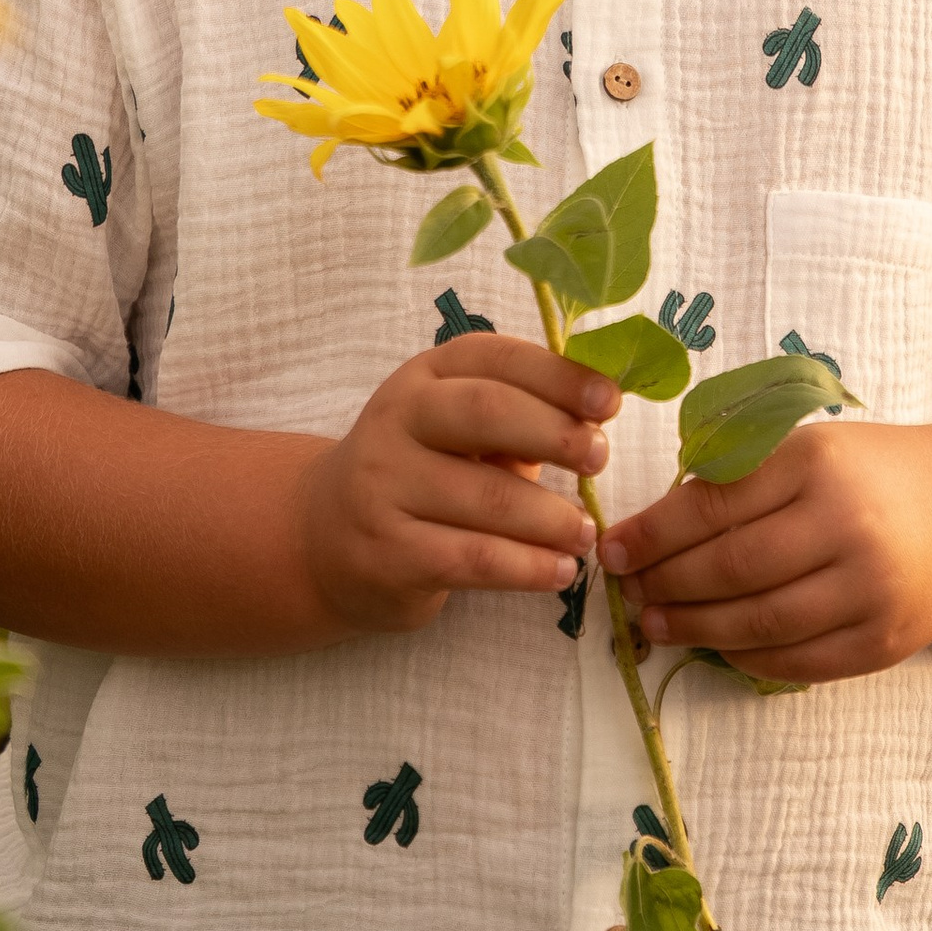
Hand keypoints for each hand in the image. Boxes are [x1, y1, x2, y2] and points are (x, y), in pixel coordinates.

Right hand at [298, 330, 618, 636]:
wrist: (322, 537)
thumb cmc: (419, 473)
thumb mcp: (455, 430)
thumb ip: (516, 418)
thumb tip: (596, 423)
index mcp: (423, 376)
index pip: (495, 358)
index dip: (558, 375)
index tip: (609, 402)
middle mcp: (396, 419)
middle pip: (487, 412)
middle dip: (556, 434)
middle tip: (600, 460)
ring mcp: (384, 486)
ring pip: (488, 498)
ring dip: (553, 519)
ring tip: (586, 533)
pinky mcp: (388, 552)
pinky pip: (475, 559)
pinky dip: (529, 568)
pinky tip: (560, 572)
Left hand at [598, 419, 931, 685]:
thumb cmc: (869, 475)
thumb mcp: (809, 449)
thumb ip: (739, 478)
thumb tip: (649, 528)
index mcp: (819, 462)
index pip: (715, 505)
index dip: (653, 533)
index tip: (611, 548)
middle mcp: (849, 525)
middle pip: (733, 568)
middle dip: (666, 583)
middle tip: (625, 591)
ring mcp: (872, 590)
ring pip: (761, 622)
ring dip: (695, 627)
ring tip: (654, 621)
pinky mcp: (886, 642)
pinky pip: (798, 661)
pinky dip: (747, 658)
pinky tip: (714, 646)